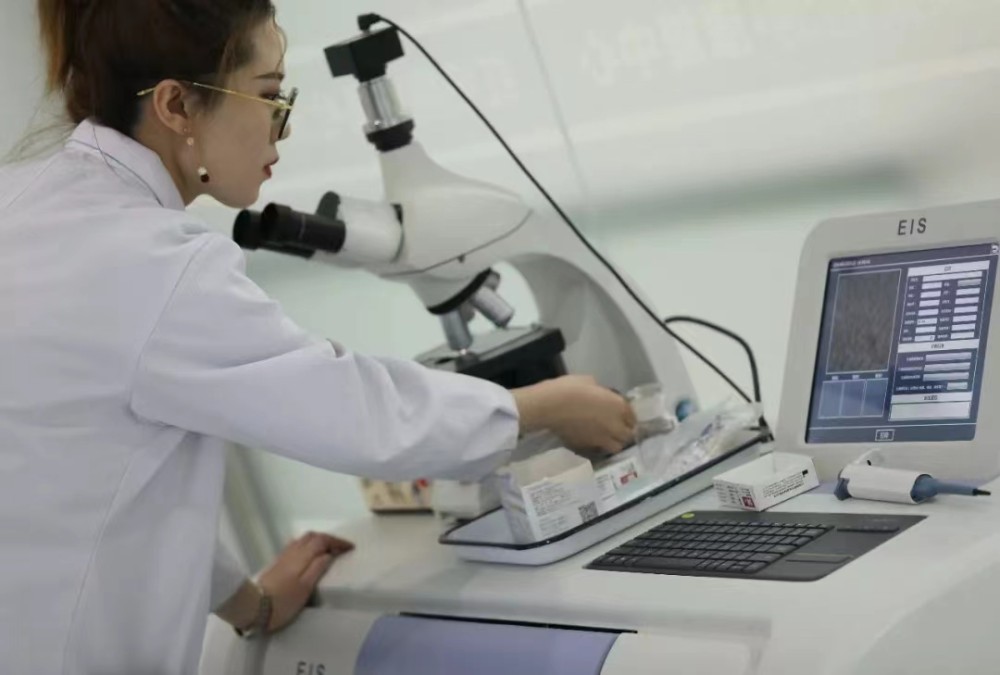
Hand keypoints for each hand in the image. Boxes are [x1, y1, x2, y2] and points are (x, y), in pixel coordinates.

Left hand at [258, 531, 353, 632]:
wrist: (254, 606)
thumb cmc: (283, 601)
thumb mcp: (305, 588)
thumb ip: (318, 568)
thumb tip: (329, 554)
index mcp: (302, 556)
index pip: (322, 540)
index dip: (337, 542)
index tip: (350, 548)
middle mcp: (293, 551)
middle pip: (312, 536)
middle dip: (328, 539)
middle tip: (339, 548)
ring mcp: (283, 555)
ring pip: (303, 539)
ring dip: (317, 541)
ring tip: (326, 550)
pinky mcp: (277, 562)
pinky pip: (296, 545)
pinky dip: (307, 545)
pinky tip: (308, 554)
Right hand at [514, 375, 636, 453]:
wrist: (549, 406)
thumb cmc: (569, 388)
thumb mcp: (588, 381)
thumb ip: (600, 391)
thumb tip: (600, 394)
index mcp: (618, 405)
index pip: (632, 415)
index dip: (627, 415)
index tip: (622, 413)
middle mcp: (614, 425)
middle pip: (628, 434)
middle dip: (624, 431)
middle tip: (616, 426)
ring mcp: (601, 438)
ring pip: (616, 446)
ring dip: (614, 441)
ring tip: (606, 436)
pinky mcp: (587, 447)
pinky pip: (598, 448)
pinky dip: (598, 445)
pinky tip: (590, 438)